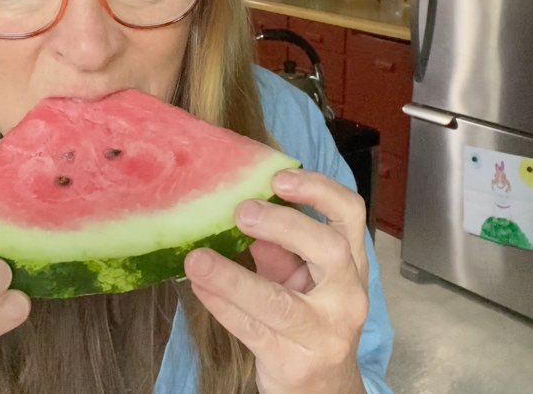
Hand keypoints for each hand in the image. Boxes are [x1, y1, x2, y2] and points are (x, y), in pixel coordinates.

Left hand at [185, 170, 369, 393]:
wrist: (322, 389)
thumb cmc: (310, 320)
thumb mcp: (300, 277)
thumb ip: (278, 246)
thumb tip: (241, 208)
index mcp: (351, 265)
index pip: (350, 214)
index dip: (318, 190)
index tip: (278, 177)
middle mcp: (347, 296)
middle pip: (330, 249)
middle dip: (284, 225)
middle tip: (240, 211)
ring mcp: (324, 333)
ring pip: (279, 302)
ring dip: (233, 277)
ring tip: (198, 258)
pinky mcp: (293, 362)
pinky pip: (252, 330)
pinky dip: (221, 305)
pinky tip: (198, 286)